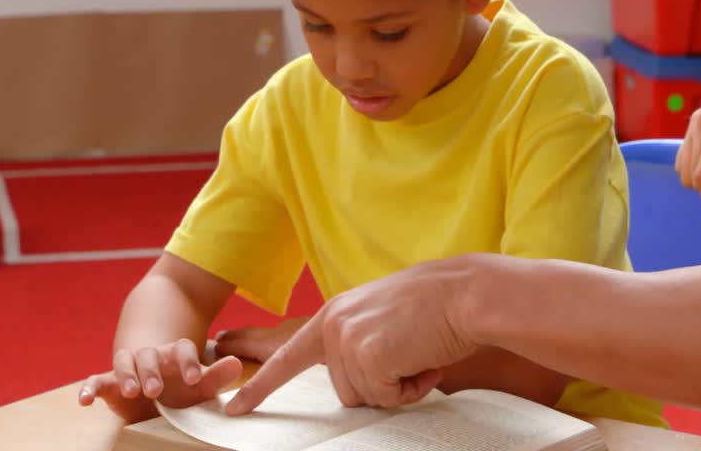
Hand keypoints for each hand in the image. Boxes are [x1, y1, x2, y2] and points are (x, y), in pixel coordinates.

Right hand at [78, 338, 242, 423]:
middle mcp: (149, 356)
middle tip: (156, 390)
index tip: (195, 377)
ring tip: (132, 390)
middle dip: (151, 371)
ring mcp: (127, 368)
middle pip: (149, 355)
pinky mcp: (109, 383)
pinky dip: (88, 388)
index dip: (188, 361)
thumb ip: (215, 376)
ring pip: (124, 362)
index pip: (182, 349)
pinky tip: (85, 400)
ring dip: (127, 375)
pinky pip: (95, 381)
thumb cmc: (180, 387)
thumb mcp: (198, 386)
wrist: (152, 391)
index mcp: (174, 354)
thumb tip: (236, 363)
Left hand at [225, 255, 486, 415]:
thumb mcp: (383, 320)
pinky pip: (387, 398)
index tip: (234, 408)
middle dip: (382, 385)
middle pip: (345, 392)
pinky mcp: (368, 355)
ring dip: (399, 386)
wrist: (466, 294)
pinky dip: (411, 387)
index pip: (288, 357)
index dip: (261, 386)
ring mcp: (348, 340)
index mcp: (335, 314)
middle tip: (410, 355)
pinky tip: (424, 359)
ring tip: (419, 352)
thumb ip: (358, 344)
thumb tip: (355, 385)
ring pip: (366, 398)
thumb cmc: (437, 309)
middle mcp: (334, 324)